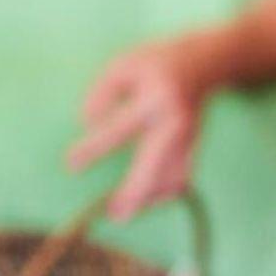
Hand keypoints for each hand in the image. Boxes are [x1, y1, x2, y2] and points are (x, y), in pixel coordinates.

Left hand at [65, 37, 213, 218]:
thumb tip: (88, 124)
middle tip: (114, 214)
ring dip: (150, 199)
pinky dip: (165, 193)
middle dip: (134, 192)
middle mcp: (176, 120)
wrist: (205, 61)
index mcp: (155, 96)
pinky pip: (183, 177)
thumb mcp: (123, 66)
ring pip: (173, 178)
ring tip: (123, 213)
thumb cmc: (155, 63)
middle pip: (155, 165)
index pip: (120, 128)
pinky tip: (146, 203)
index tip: (70, 165)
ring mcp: (190, 136)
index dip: (93, 148)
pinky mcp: (196, 145)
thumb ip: (101, 93)